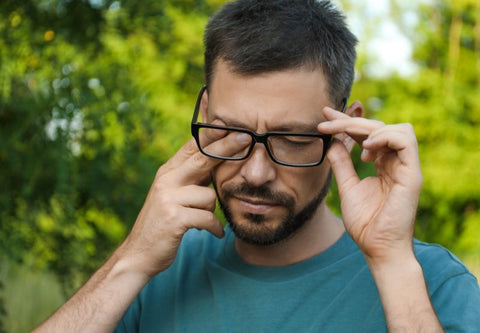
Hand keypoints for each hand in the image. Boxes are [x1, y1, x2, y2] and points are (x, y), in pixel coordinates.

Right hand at [121, 121, 248, 277]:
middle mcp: (166, 180)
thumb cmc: (163, 223)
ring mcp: (169, 198)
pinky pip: (208, 217)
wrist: (139, 253)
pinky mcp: (175, 218)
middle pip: (203, 158)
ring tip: (201, 220)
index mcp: (167, 172)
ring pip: (209, 195)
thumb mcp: (173, 195)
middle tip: (247, 138)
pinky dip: (213, 227)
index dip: (211, 133)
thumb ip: (191, 178)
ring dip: (210, 210)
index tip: (228, 122)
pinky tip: (214, 232)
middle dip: (227, 147)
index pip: (192, 146)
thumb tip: (215, 161)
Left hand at [317, 107, 422, 263]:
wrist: (377, 248)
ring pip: (396, 128)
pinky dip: (384, 137)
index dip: (346, 122)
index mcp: (384, 164)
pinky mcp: (411, 175)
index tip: (324, 116)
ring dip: (369, 128)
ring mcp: (406, 168)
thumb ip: (341, 164)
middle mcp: (396, 163)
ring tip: (352, 144)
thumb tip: (332, 142)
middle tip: (325, 123)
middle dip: (350, 121)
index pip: (367, 134)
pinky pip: (405, 141)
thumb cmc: (365, 223)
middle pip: (379, 127)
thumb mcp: (347, 187)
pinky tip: (366, 149)